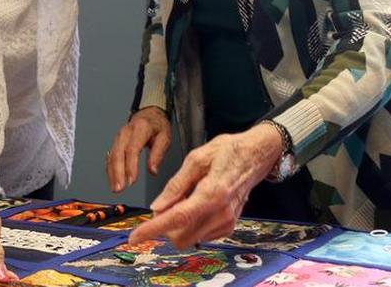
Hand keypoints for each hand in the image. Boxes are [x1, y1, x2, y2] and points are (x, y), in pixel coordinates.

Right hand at [106, 106, 171, 192]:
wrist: (150, 114)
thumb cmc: (158, 126)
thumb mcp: (164, 137)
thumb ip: (158, 154)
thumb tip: (153, 171)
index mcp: (140, 128)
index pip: (132, 149)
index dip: (131, 166)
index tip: (132, 181)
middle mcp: (126, 132)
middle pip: (118, 153)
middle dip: (117, 173)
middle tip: (119, 188)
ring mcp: (119, 137)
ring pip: (112, 156)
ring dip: (112, 173)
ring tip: (116, 188)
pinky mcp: (116, 142)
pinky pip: (111, 157)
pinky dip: (111, 169)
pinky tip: (113, 180)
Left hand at [129, 122, 283, 247]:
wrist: (255, 156)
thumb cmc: (227, 152)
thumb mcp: (196, 158)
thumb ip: (175, 185)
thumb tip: (157, 207)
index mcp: (211, 194)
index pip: (177, 218)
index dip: (152, 229)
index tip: (135, 237)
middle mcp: (221, 213)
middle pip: (180, 236)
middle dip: (166, 225)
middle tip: (167, 202)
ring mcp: (227, 222)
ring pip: (190, 238)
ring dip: (180, 225)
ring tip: (188, 197)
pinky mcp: (229, 226)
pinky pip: (201, 235)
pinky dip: (192, 224)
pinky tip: (198, 204)